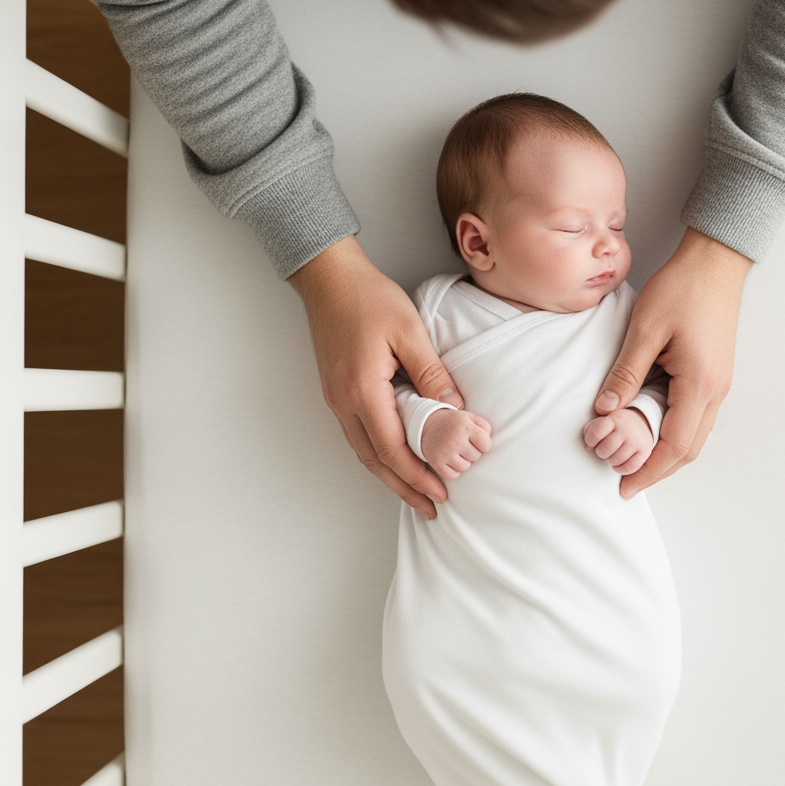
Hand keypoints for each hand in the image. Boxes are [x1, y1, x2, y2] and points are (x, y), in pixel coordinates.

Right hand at [289, 235, 464, 519]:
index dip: (417, 475)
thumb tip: (454, 408)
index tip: (440, 492)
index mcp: (362, 390)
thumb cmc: (367, 299)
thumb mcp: (409, 331)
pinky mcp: (338, 392)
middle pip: (375, 461)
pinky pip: (359, 435)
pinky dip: (380, 454)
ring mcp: (337, 399)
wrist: (329, 279)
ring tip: (417, 490)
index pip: (392, 448)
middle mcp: (344, 402)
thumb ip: (431, 372)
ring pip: (364, 451)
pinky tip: (397, 457)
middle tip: (430, 506)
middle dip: (404, 487)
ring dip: (391, 474)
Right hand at [421, 408, 492, 479]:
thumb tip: (488, 445)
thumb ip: (484, 427)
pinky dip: (453, 470)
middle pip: (476, 457)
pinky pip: (454, 475)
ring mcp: (445, 452)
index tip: (476, 441)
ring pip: (466, 467)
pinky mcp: (436, 462)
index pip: (486, 445)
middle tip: (463, 444)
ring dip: (463, 461)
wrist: (425, 425)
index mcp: (465, 425)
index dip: (484, 444)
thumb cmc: (453, 423)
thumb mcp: (469, 417)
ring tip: (456, 451)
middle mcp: (455, 439)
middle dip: (472, 452)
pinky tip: (449, 459)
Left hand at [583, 407, 653, 476]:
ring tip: (612, 455)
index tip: (591, 442)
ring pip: (616, 460)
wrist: (641, 422)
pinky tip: (618, 464)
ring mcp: (637, 440)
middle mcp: (627, 429)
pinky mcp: (645, 451)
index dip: (590, 440)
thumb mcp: (603, 420)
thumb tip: (588, 447)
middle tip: (604, 449)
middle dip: (601, 452)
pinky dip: (621, 469)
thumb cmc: (617, 425)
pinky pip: (629, 468)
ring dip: (610, 461)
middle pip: (605, 449)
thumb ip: (591, 429)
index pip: (597, 431)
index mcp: (615, 419)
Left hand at [595, 229, 751, 497]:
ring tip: (635, 463)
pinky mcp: (714, 375)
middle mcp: (715, 391)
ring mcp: (718, 384)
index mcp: (699, 384)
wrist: (715, 262)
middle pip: (688, 450)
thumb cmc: (682, 289)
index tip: (624, 486)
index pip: (674, 446)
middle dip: (658, 471)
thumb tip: (605, 410)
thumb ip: (625, 372)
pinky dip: (675, 435)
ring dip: (667, 455)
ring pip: (694, 436)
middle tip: (626, 483)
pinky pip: (696, 418)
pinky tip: (652, 432)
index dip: (648, 470)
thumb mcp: (645, 330)